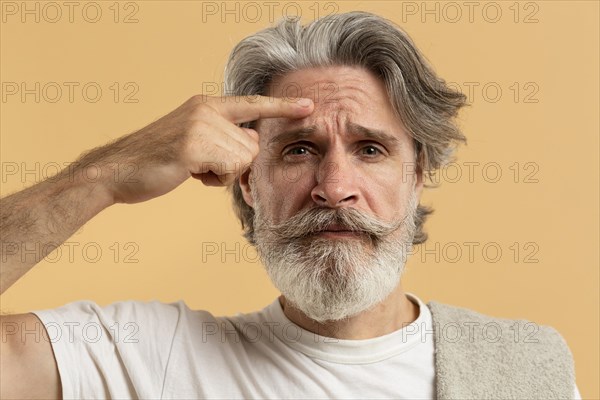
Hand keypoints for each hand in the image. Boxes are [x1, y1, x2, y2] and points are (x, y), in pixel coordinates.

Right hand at [75, 95, 313, 203]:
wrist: (117, 170)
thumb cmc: (157, 161)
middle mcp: (207, 109)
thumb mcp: (194, 139)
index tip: (309, 105)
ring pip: (242, 160)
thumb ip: (223, 136)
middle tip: (201, 166)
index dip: (282, 106)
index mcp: (207, 105)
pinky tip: (189, 173)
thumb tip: (250, 142)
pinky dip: (213, 180)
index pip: (252, 104)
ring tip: (191, 168)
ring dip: (221, 174)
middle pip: (251, 146)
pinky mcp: (195, 144)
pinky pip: (228, 170)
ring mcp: (201, 124)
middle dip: (233, 165)